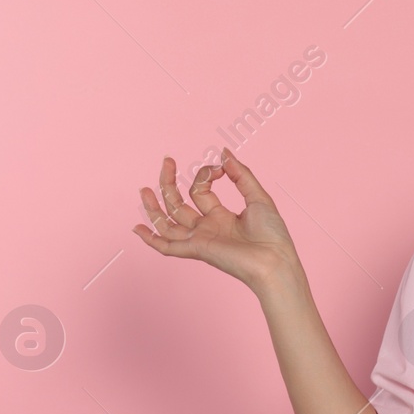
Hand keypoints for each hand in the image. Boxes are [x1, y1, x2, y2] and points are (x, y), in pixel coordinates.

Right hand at [132, 149, 300, 292]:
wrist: (275, 261)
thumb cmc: (272, 235)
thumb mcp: (258, 197)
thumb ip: (241, 175)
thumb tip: (224, 153)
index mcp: (220, 216)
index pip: (200, 191)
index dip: (206, 174)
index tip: (220, 167)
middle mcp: (206, 227)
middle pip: (178, 204)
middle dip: (170, 182)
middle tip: (167, 160)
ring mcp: (200, 239)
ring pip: (168, 223)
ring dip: (154, 207)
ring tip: (144, 190)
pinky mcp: (197, 250)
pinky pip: (168, 247)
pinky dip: (151, 239)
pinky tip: (137, 228)